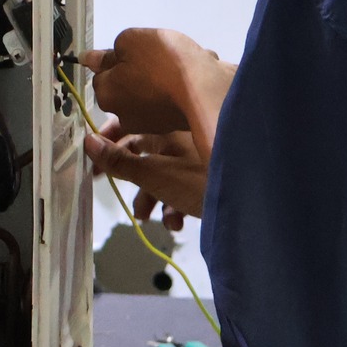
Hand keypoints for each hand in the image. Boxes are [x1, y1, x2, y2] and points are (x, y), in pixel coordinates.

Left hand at [79, 29, 228, 136]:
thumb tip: (89, 59)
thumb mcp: (131, 41)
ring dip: (162, 80)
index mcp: (107, 95)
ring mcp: (150, 124)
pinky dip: (179, 90)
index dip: (117, 59)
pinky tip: (192, 78)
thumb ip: (109, 51)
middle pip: (127, 87)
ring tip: (181, 65)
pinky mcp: (174, 126)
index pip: (102, 75)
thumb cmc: (163, 62)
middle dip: (140, 72)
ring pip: (151, 94)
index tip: (134, 51)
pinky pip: (171, 101)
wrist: (207, 91)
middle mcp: (124, 116)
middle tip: (159, 56)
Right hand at [84, 117, 207, 222]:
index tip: (95, 162)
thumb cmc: (206, 183)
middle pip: (145, 152)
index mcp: (170, 125)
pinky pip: (185, 184)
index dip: (109, 143)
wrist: (256, 206)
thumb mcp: (155, 176)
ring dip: (152, 196)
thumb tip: (90, 144)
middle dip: (132, 178)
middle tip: (120, 195)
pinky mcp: (211, 175)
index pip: (130, 126)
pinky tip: (178, 221)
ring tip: (150, 216)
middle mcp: (185, 135)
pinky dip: (175, 203)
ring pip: (164, 172)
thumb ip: (121, 163)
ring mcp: (200, 155)